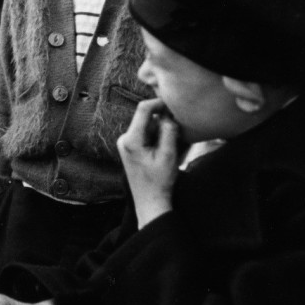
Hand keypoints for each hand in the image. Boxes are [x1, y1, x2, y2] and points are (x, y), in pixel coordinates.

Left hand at [117, 98, 180, 227]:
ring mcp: (126, 143)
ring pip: (147, 126)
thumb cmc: (159, 181)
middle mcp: (125, 139)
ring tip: (173, 143)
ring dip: (161, 130)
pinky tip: (166, 148)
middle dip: (163, 120)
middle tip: (179, 128)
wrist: (150, 202)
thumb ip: (169, 131)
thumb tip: (169, 115)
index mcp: (131, 139)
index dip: (159, 103)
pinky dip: (157, 137)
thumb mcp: (168, 154)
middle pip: (146, 118)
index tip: (174, 104)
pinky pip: (146, 134)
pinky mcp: (130, 148)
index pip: (143, 109)